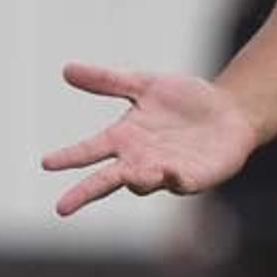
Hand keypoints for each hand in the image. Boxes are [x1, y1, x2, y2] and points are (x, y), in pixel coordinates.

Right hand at [41, 64, 257, 216]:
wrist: (230, 110)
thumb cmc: (185, 100)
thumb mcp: (145, 84)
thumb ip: (108, 81)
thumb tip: (66, 69)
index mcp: (124, 139)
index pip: (90, 151)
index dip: (69, 157)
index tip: (46, 162)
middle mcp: (139, 160)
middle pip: (107, 179)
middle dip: (85, 192)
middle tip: (62, 207)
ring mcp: (165, 172)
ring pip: (143, 182)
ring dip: (137, 180)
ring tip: (133, 173)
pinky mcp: (193, 177)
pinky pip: (181, 182)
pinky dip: (174, 179)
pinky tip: (170, 172)